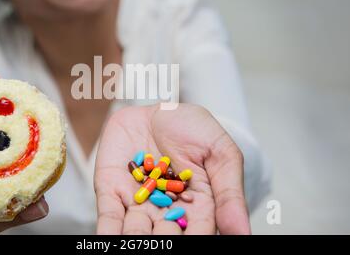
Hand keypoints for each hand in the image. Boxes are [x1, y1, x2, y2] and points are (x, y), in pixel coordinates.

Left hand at [95, 104, 249, 234]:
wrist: (160, 108)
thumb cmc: (194, 130)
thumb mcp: (221, 155)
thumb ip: (229, 193)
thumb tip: (243, 233)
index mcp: (196, 208)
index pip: (196, 233)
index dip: (193, 239)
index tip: (192, 241)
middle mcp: (165, 211)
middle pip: (163, 236)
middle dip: (160, 241)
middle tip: (159, 239)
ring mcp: (138, 202)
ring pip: (135, 231)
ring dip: (133, 240)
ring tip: (133, 244)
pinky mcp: (112, 190)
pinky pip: (109, 214)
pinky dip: (107, 230)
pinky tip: (106, 241)